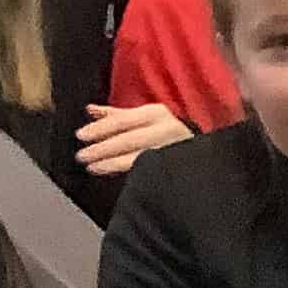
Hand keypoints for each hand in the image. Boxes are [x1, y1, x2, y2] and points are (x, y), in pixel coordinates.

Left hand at [75, 100, 192, 178]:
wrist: (207, 151)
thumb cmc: (167, 131)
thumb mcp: (145, 117)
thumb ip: (117, 115)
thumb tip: (90, 110)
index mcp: (156, 113)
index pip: (123, 120)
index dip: (100, 128)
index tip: (80, 136)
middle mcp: (166, 128)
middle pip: (128, 138)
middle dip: (103, 148)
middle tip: (81, 156)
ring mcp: (173, 148)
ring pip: (138, 156)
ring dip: (112, 163)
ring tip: (92, 167)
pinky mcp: (177, 165)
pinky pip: (150, 169)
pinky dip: (131, 173)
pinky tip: (117, 177)